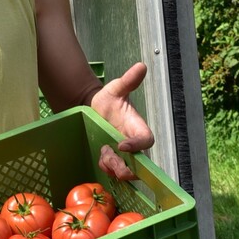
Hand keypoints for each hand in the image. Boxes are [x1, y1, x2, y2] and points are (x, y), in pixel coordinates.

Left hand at [90, 62, 154, 179]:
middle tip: (107, 156)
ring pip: (126, 172)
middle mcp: (134, 144)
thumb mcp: (116, 89)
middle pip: (139, 165)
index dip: (137, 146)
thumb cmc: (107, 100)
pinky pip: (114, 173)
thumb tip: (141, 66)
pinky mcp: (115, 162)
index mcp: (138, 127)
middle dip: (124, 166)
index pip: (146, 141)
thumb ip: (128, 81)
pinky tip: (100, 156)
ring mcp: (125, 155)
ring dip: (113, 168)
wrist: (91, 111)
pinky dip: (106, 168)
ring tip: (102, 154)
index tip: (121, 145)